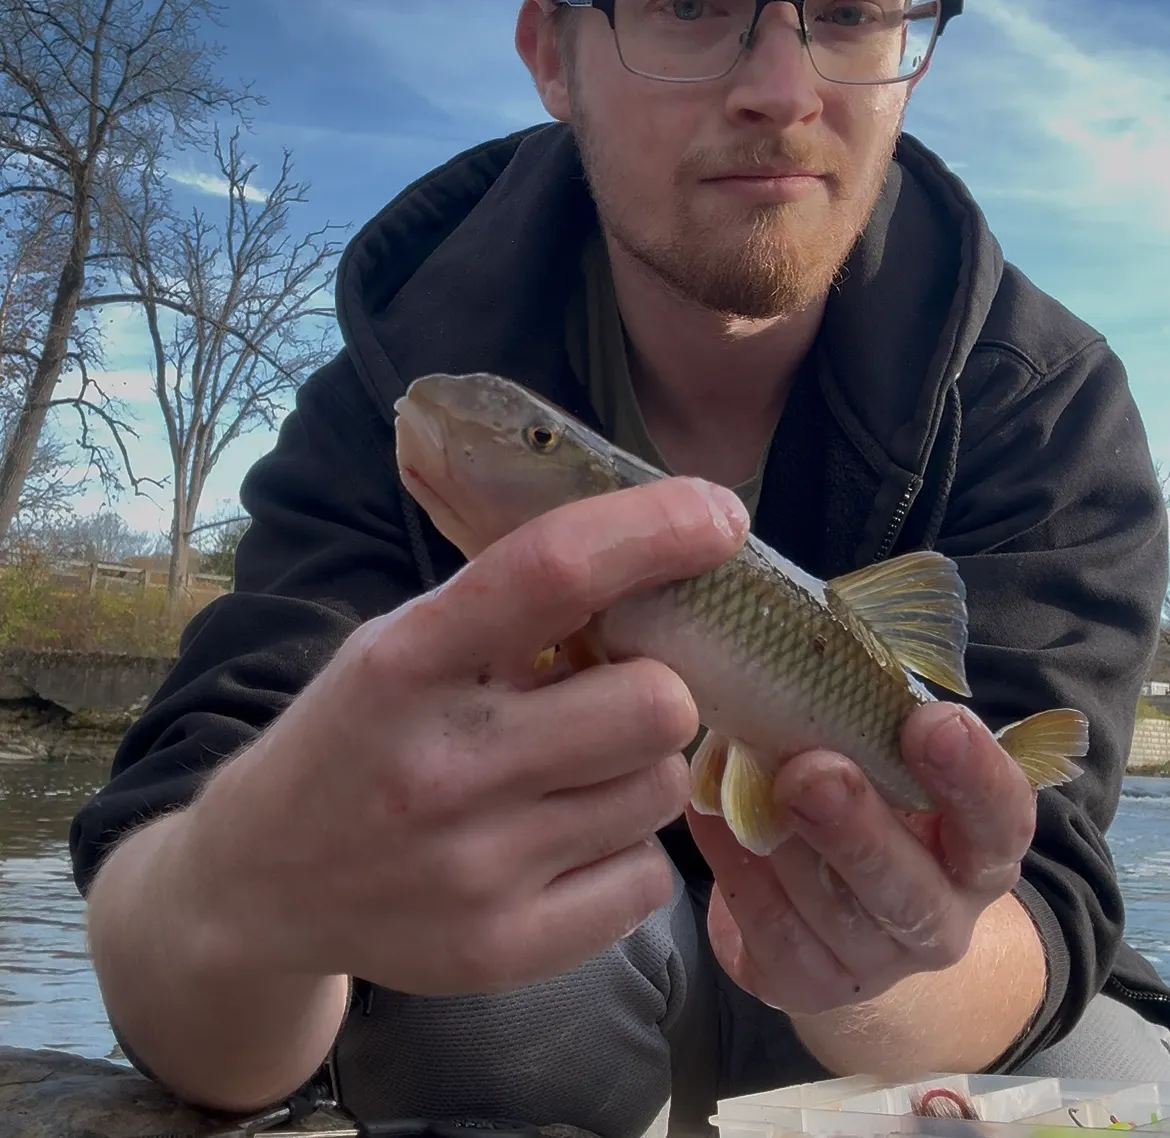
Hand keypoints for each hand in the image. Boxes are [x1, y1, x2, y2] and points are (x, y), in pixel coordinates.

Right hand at [179, 476, 748, 997]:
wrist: (257, 885)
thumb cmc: (351, 738)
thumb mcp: (397, 646)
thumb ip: (504, 612)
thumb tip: (646, 568)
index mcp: (405, 662)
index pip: (551, 572)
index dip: (652, 529)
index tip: (716, 515)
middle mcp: (440, 768)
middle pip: (656, 703)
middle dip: (653, 688)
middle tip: (609, 696)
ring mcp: (475, 871)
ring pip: (661, 790)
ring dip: (637, 768)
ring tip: (573, 772)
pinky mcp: (503, 951)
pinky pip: (647, 881)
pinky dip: (624, 852)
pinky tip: (565, 841)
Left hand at [686, 702, 1037, 1016]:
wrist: (834, 916)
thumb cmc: (865, 802)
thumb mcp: (882, 761)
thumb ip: (865, 721)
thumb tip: (803, 651)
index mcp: (976, 851)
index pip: (1001, 821)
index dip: (974, 775)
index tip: (932, 719)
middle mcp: (941, 916)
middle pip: (911, 887)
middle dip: (859, 827)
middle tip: (812, 771)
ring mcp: (875, 962)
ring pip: (834, 913)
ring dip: (783, 846)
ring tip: (743, 788)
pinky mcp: (807, 984)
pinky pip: (770, 931)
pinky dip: (735, 869)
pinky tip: (706, 816)